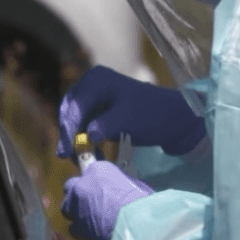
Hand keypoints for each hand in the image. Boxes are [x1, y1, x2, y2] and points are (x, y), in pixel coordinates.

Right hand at [56, 65, 205, 158]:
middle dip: (68, 135)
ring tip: (79, 158)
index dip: (69, 128)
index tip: (68, 149)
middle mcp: (90, 85)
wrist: (171, 118)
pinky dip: (84, 140)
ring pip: (74, 121)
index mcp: (97, 80)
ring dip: (75, 139)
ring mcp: (93, 98)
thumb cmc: (151, 114)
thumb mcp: (127, 120)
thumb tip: (88, 136)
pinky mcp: (97, 111)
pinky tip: (90, 154)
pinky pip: (83, 126)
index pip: (75, 105)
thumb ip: (105, 126)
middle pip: (69, 112)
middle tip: (68, 156)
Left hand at [61, 160, 152, 239]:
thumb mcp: (133, 184)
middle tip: (92, 200)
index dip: (97, 180)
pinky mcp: (77, 226)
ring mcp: (76, 206)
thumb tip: (117, 189)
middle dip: (79, 192)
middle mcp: (82, 185)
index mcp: (98, 170)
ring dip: (76, 209)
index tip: (104, 186)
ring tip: (89, 216)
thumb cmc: (140, 200)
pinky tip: (92, 231)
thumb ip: (118, 184)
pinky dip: (81, 228)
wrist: (135, 225)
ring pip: (67, 206)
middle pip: (72, 185)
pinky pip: (74, 226)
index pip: (91, 170)